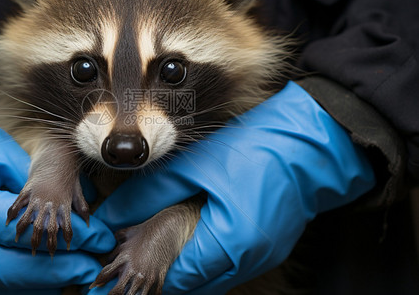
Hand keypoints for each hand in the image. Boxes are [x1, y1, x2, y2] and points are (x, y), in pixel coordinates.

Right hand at [0, 83, 115, 294]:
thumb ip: (30, 180)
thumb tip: (67, 200)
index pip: (31, 234)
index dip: (71, 238)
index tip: (100, 237)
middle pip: (20, 272)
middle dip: (64, 270)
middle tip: (93, 264)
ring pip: (6, 286)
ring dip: (44, 282)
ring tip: (75, 272)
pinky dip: (19, 283)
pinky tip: (43, 277)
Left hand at [90, 81, 374, 293]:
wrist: (311, 142)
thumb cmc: (255, 150)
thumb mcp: (194, 168)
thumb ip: (148, 195)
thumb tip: (111, 215)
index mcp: (230, 245)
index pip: (177, 278)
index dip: (146, 270)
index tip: (122, 259)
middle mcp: (248, 261)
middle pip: (194, 284)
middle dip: (163, 271)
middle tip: (135, 252)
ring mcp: (262, 257)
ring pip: (212, 277)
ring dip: (185, 264)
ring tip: (157, 243)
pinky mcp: (269, 248)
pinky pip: (229, 265)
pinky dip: (206, 256)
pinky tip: (192, 235)